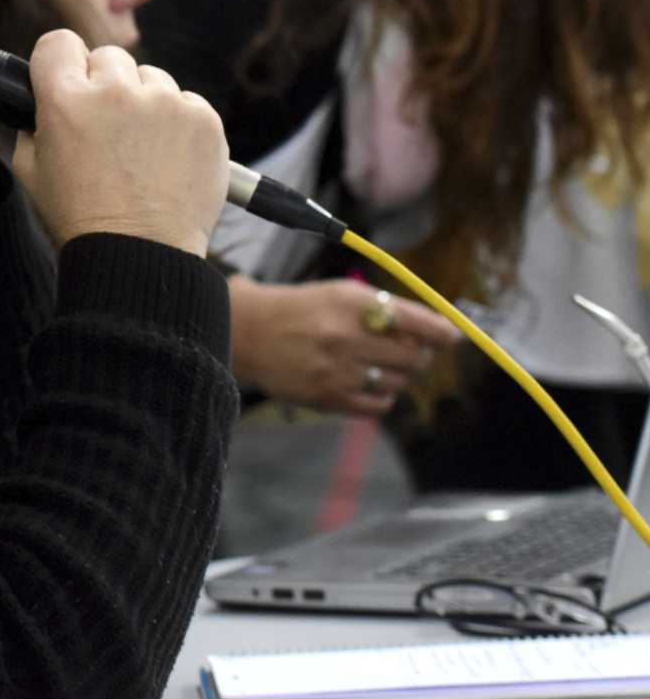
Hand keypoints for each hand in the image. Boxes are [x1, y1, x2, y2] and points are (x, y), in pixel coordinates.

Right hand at [17, 30, 227, 256]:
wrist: (140, 255)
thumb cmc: (80, 217)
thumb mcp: (31, 170)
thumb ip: (31, 124)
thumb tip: (41, 100)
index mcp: (65, 101)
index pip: (58, 43)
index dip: (60, 62)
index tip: (66, 79)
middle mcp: (116, 92)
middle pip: (106, 57)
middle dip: (103, 85)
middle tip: (105, 128)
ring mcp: (164, 102)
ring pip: (150, 78)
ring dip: (143, 102)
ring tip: (139, 150)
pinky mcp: (202, 118)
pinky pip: (185, 101)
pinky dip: (177, 122)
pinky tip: (165, 158)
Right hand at [229, 277, 460, 414]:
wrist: (247, 333)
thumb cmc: (301, 309)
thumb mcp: (341, 294)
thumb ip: (387, 308)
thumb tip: (439, 330)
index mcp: (352, 303)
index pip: (417, 322)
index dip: (442, 332)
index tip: (452, 338)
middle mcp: (346, 337)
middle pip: (413, 356)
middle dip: (416, 354)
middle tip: (404, 350)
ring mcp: (337, 370)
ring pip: (398, 382)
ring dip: (397, 375)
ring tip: (375, 364)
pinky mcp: (328, 397)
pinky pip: (379, 404)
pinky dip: (381, 395)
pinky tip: (365, 382)